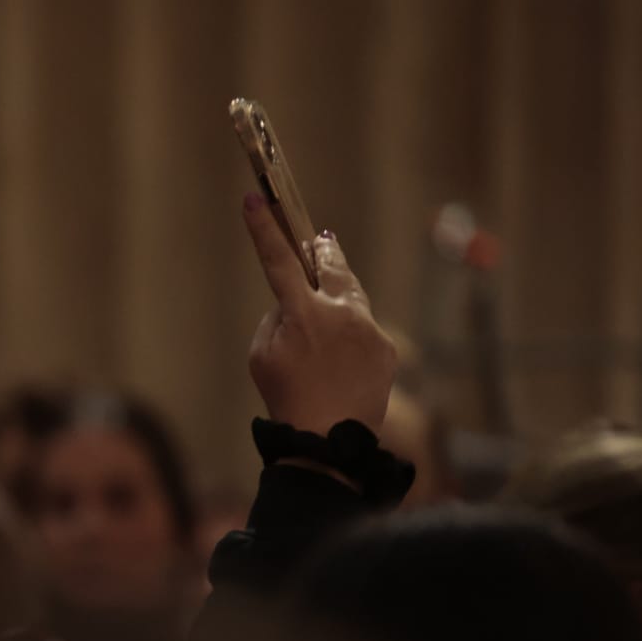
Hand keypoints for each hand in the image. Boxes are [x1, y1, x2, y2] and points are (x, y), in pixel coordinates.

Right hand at [242, 193, 395, 437]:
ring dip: (339, 288)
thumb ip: (276, 319)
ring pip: (353, 295)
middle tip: (318, 240)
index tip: (255, 199)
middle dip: (321, 251)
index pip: (278, 261)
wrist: (329, 441)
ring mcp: (369, 329)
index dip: (264, 230)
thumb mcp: (261, 356)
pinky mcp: (386, 348)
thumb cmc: (286, 398)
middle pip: (330, 265)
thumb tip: (294, 304)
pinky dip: (353, 334)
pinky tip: (341, 355)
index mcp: (303, 314)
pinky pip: (366, 329)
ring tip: (330, 289)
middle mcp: (341, 313)